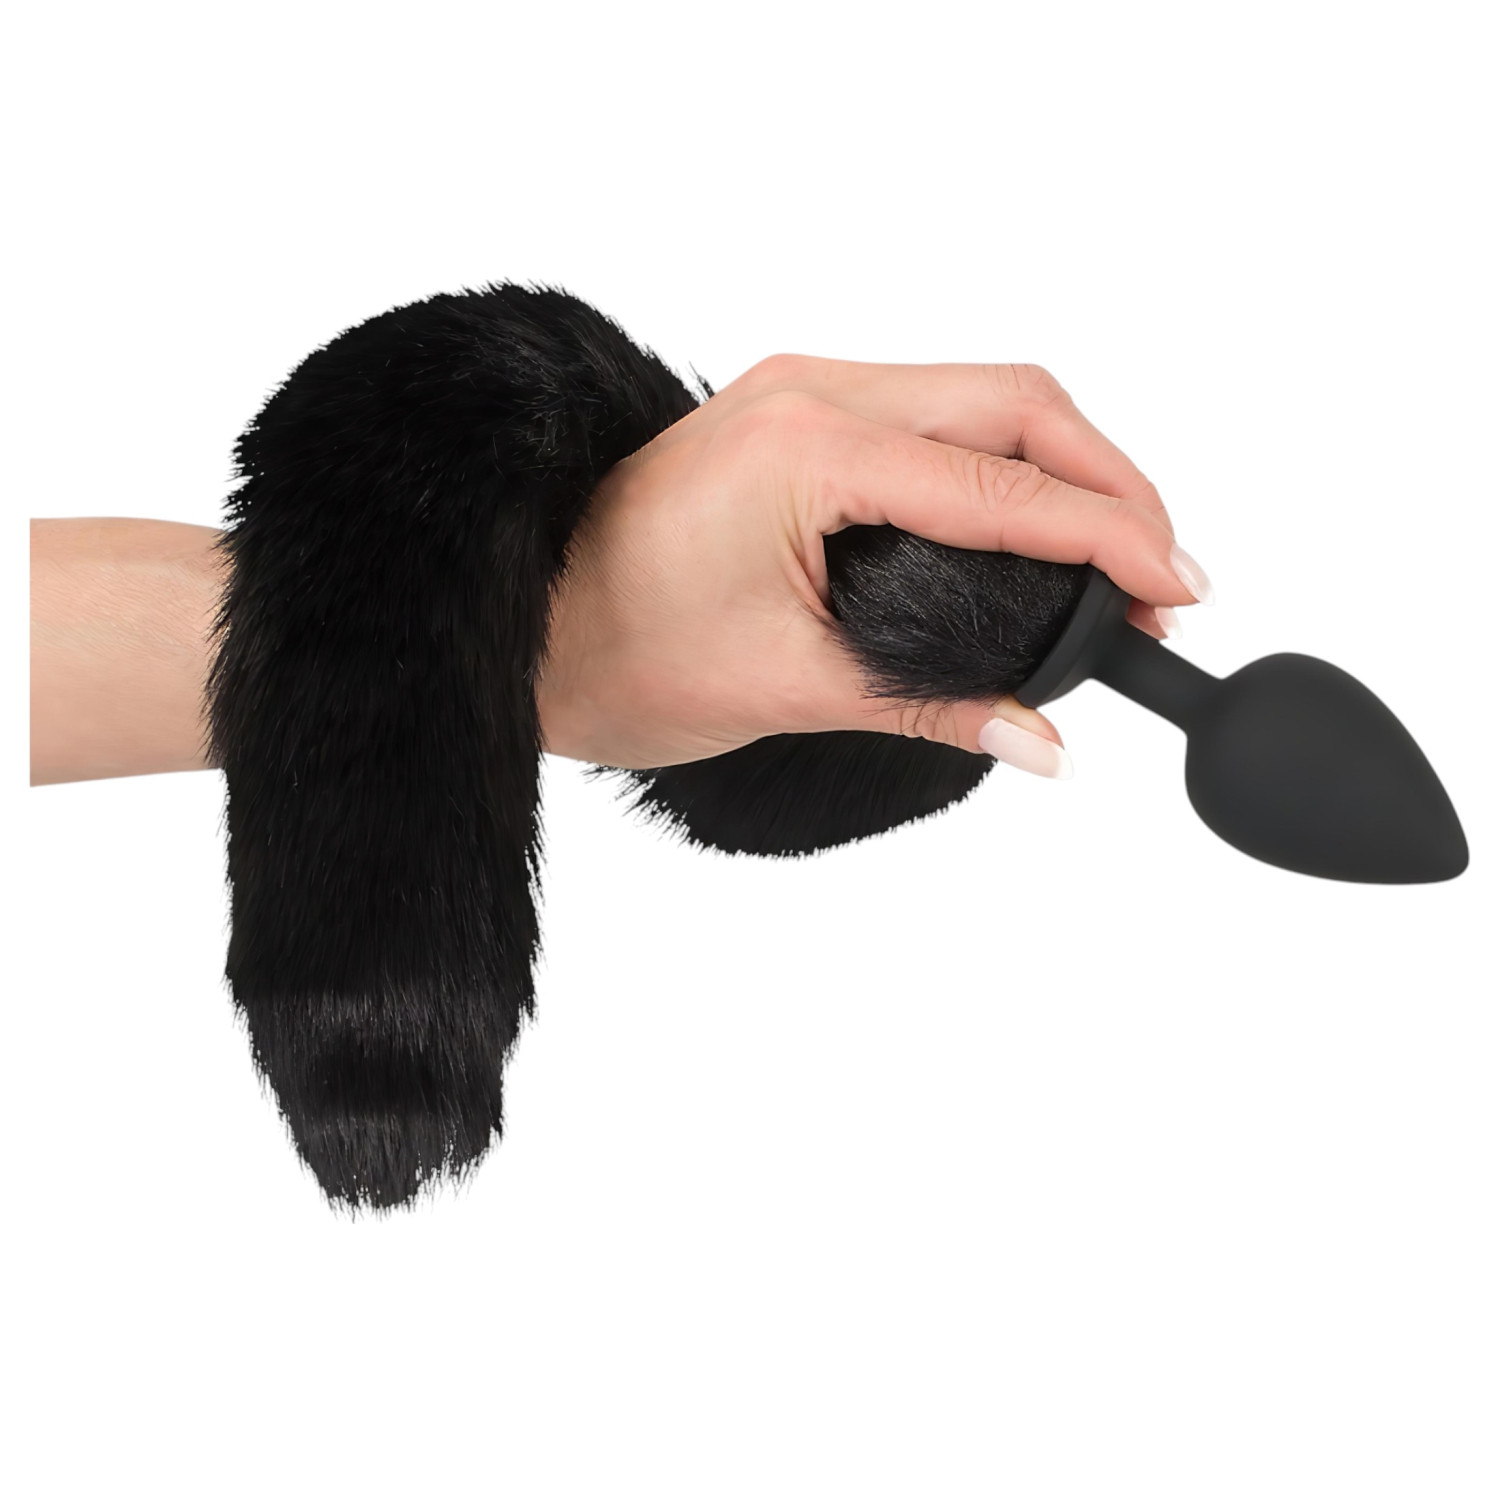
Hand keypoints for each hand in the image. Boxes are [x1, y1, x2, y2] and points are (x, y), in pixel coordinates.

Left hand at [537, 355, 1211, 774]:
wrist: (530, 630)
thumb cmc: (620, 653)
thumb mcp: (791, 686)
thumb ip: (935, 705)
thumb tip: (1046, 739)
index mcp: (807, 446)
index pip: (1002, 483)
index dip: (1108, 536)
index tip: (1175, 592)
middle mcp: (810, 391)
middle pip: (1015, 401)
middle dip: (1109, 482)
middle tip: (1164, 577)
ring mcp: (802, 393)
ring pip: (981, 400)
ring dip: (1062, 468)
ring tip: (1116, 557)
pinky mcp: (798, 417)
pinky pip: (933, 421)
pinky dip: (1001, 468)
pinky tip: (1031, 526)